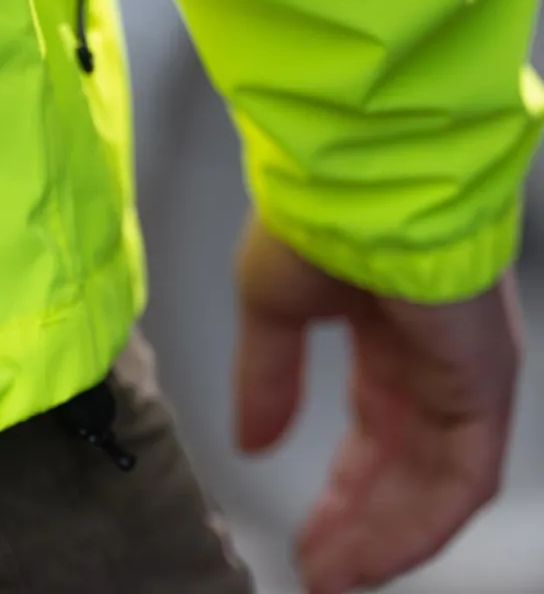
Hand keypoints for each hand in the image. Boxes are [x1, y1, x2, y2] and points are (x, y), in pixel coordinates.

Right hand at [233, 217, 522, 593]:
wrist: (356, 182)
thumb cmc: (315, 221)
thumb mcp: (271, 311)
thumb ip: (267, 379)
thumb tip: (253, 440)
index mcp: (388, 342)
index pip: (373, 437)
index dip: (341, 492)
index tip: (306, 534)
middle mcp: (433, 367)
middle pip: (403, 471)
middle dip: (360, 525)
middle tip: (320, 571)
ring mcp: (464, 378)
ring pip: (433, 485)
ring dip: (384, 537)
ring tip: (334, 577)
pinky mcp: (482, 386)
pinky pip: (461, 478)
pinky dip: (418, 523)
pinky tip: (372, 553)